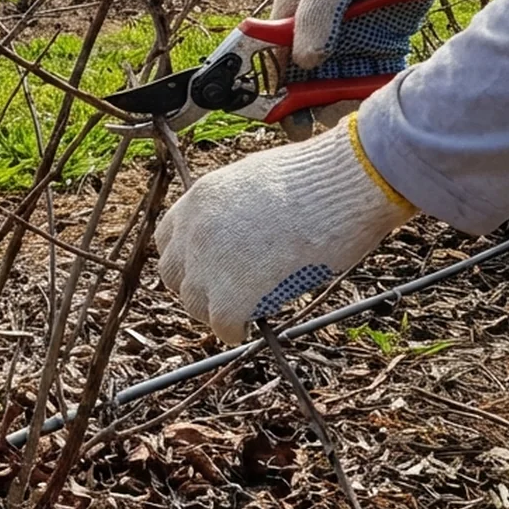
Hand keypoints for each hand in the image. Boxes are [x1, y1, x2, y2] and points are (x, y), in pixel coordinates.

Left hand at [154, 116, 414, 343]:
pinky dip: (234, 330)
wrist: (340, 186)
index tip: (206, 267)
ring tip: (242, 311)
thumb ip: (238, 208)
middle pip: (174, 275)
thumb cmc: (318, 178)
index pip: (168, 239)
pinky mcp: (231, 297)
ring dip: (215, 310)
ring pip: (195, 304)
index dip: (187, 257)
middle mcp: (194, 232)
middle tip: (224, 293)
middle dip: (196, 286)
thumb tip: (248, 231)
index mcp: (199, 199)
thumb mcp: (258, 182)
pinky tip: (248, 328)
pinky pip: (222, 326)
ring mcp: (208, 265)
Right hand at [270, 0, 461, 138]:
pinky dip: (370, 95)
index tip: (279, 116)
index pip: (269, 58)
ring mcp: (348, 39)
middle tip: (319, 121)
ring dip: (338, 104)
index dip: (268, 89)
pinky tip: (375, 103)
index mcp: (292, 12)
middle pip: (301, 81)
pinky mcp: (381, 44)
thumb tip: (302, 62)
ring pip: (335, 86)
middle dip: (306, 105)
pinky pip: (370, 80)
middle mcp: (316, 30)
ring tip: (349, 113)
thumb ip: (316, 16)